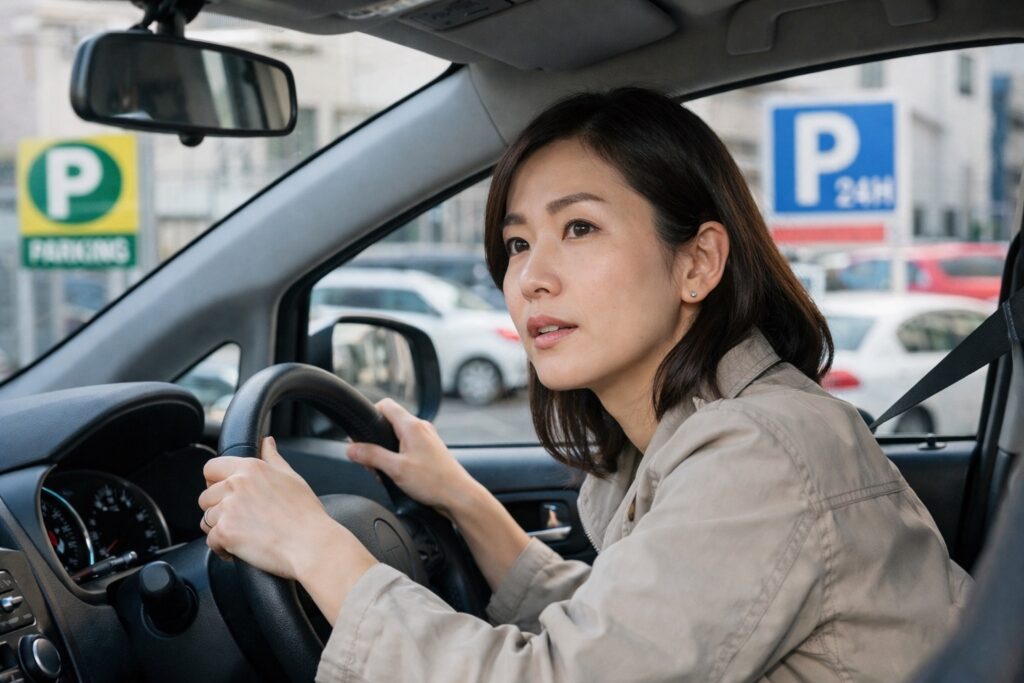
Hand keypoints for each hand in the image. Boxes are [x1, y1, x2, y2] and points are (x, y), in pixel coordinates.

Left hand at [199, 437, 375, 583]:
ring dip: (220, 529)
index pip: (211, 468)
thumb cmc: (306, 514)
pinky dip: (222, 548)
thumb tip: (266, 442)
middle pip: (205, 497)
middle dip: (218, 509)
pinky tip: (240, 549)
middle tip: (240, 519)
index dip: (215, 482)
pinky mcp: (225, 532)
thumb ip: (273, 458)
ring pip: (207, 520)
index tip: (226, 494)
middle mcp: (236, 485)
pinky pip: (210, 541)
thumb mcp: (292, 478)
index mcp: (250, 468)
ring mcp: (228, 508)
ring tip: (242, 535)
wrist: (310, 544)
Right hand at [348, 398, 479, 518]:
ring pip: (397, 439)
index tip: (361, 433)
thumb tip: (351, 449)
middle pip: (389, 424)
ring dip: (386, 454)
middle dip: (376, 442)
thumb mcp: (396, 469)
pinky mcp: (429, 452)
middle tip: (372, 463)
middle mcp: (421, 428)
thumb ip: (372, 456)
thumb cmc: (434, 482)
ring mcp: (426, 439)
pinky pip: (407, 449)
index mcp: (412, 426)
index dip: (370, 415)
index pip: (385, 405)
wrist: (459, 496)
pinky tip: (397, 477)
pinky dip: (398, 460)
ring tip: (385, 474)